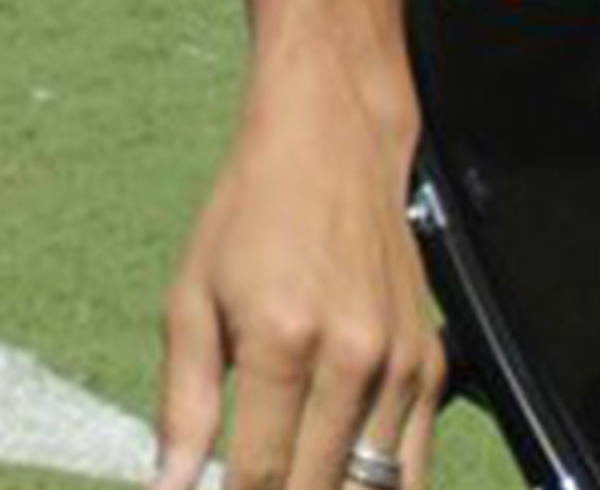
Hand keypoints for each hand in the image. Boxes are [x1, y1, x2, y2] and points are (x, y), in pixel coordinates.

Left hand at [152, 78, 440, 489]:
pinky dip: (379, 489)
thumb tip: (168, 485)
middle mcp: (353, 358)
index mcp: (284, 340)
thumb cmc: (252, 215)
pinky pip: (413, 465)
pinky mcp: (431, 367)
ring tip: (292, 484)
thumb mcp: (191, 298)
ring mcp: (401, 366)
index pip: (262, 476)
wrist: (334, 144)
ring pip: (376, 489)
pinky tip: (337, 479)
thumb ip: (183, 404)